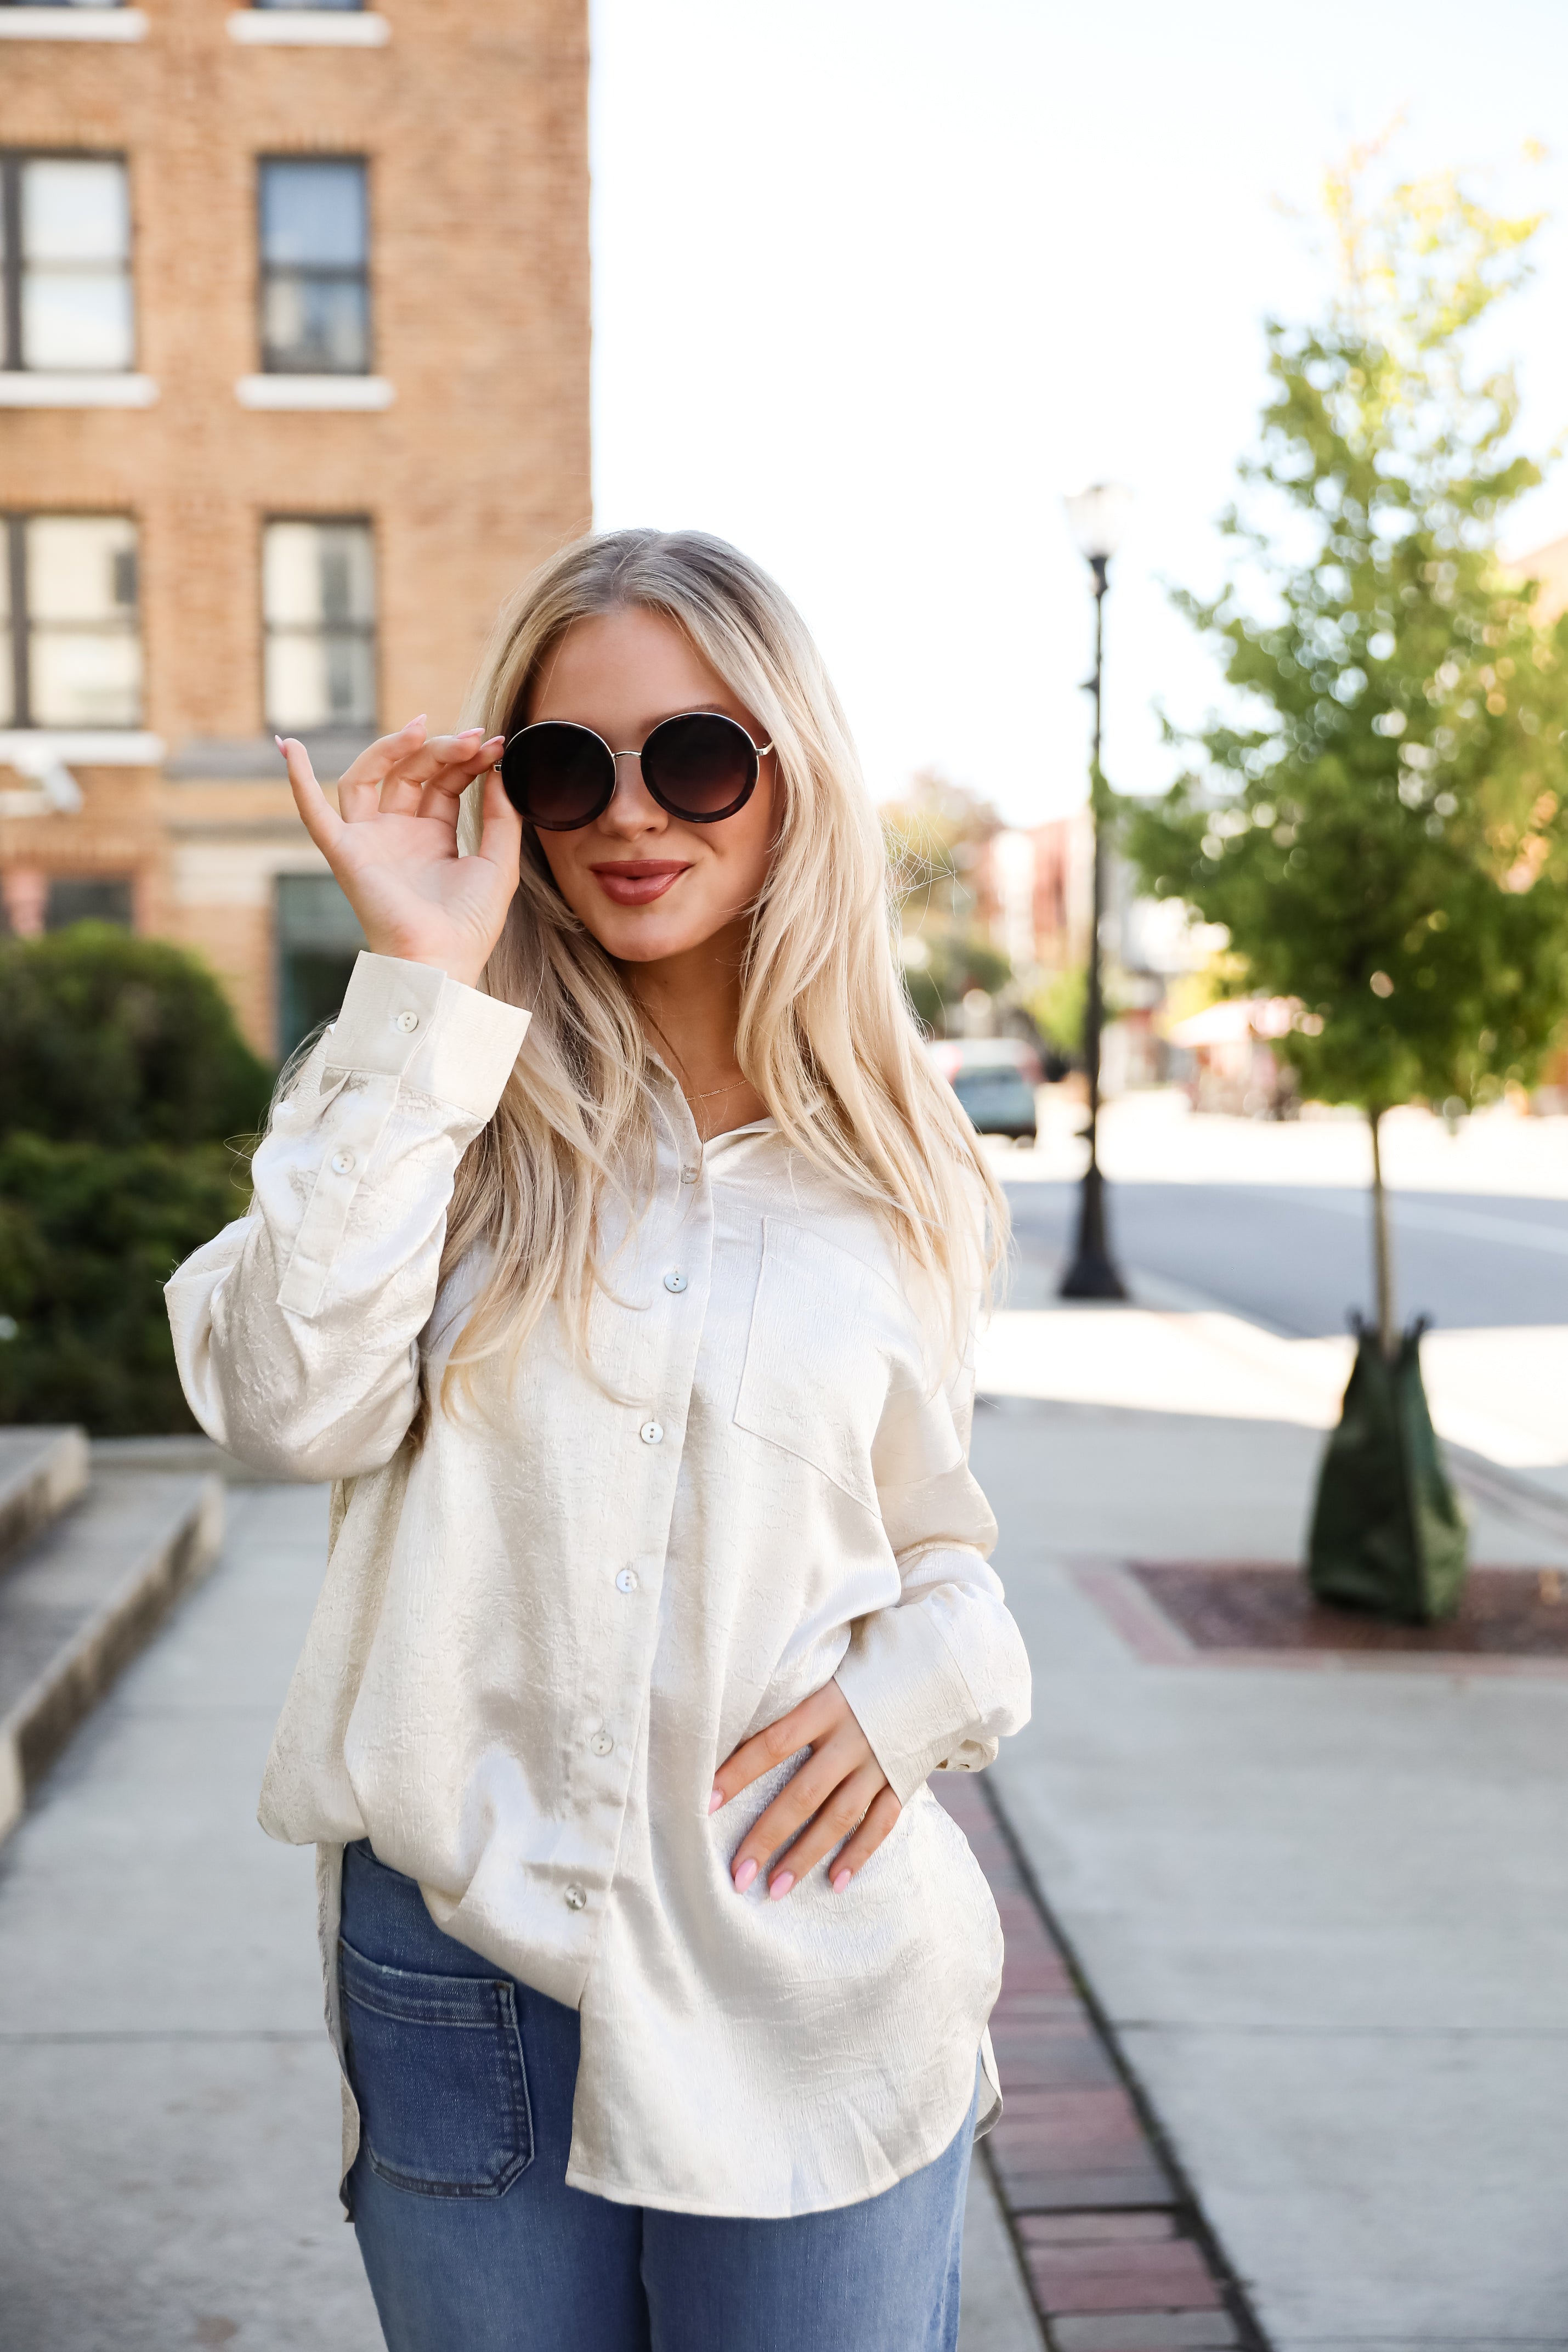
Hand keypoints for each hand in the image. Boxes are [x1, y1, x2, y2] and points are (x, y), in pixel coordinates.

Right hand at [279, 717, 520, 989]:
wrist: (443, 963)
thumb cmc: (469, 926)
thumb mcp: (498, 865)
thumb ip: (501, 818)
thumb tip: (499, 773)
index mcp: (432, 837)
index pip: (444, 782)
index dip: (467, 760)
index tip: (495, 744)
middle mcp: (398, 834)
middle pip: (410, 774)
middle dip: (440, 751)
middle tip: (472, 738)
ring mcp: (369, 841)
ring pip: (368, 778)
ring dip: (390, 749)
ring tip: (422, 729)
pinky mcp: (345, 853)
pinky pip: (314, 813)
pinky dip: (298, 781)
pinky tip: (291, 747)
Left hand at [710, 1682, 900, 1899]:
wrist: (936, 1667)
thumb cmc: (864, 1669)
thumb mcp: (827, 1672)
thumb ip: (792, 1699)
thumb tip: (733, 1721)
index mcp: (827, 1705)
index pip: (773, 1743)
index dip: (739, 1772)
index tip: (706, 1803)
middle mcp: (853, 1737)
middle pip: (804, 1793)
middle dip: (768, 1836)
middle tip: (738, 1874)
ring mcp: (880, 1762)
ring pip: (839, 1817)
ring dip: (805, 1856)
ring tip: (775, 1889)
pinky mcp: (903, 1779)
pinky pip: (881, 1823)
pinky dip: (858, 1854)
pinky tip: (835, 1882)